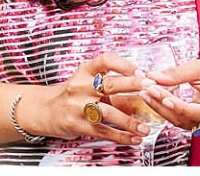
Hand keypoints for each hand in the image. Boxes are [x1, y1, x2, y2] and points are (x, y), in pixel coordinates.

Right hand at [32, 53, 150, 144]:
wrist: (47, 111)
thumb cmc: (76, 95)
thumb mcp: (90, 83)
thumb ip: (116, 85)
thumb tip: (149, 89)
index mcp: (85, 71)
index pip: (106, 60)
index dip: (125, 65)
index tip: (142, 72)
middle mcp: (80, 86)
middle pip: (109, 84)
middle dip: (133, 86)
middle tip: (152, 90)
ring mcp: (77, 106)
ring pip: (107, 112)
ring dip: (130, 121)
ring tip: (146, 128)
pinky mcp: (77, 124)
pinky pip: (102, 131)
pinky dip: (121, 136)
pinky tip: (134, 138)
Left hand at [139, 58, 199, 132]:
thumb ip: (179, 73)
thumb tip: (153, 77)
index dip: (181, 107)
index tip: (164, 97)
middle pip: (187, 119)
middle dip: (164, 104)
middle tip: (147, 88)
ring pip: (180, 122)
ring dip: (161, 108)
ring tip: (146, 91)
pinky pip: (180, 120)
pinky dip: (167, 109)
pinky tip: (155, 97)